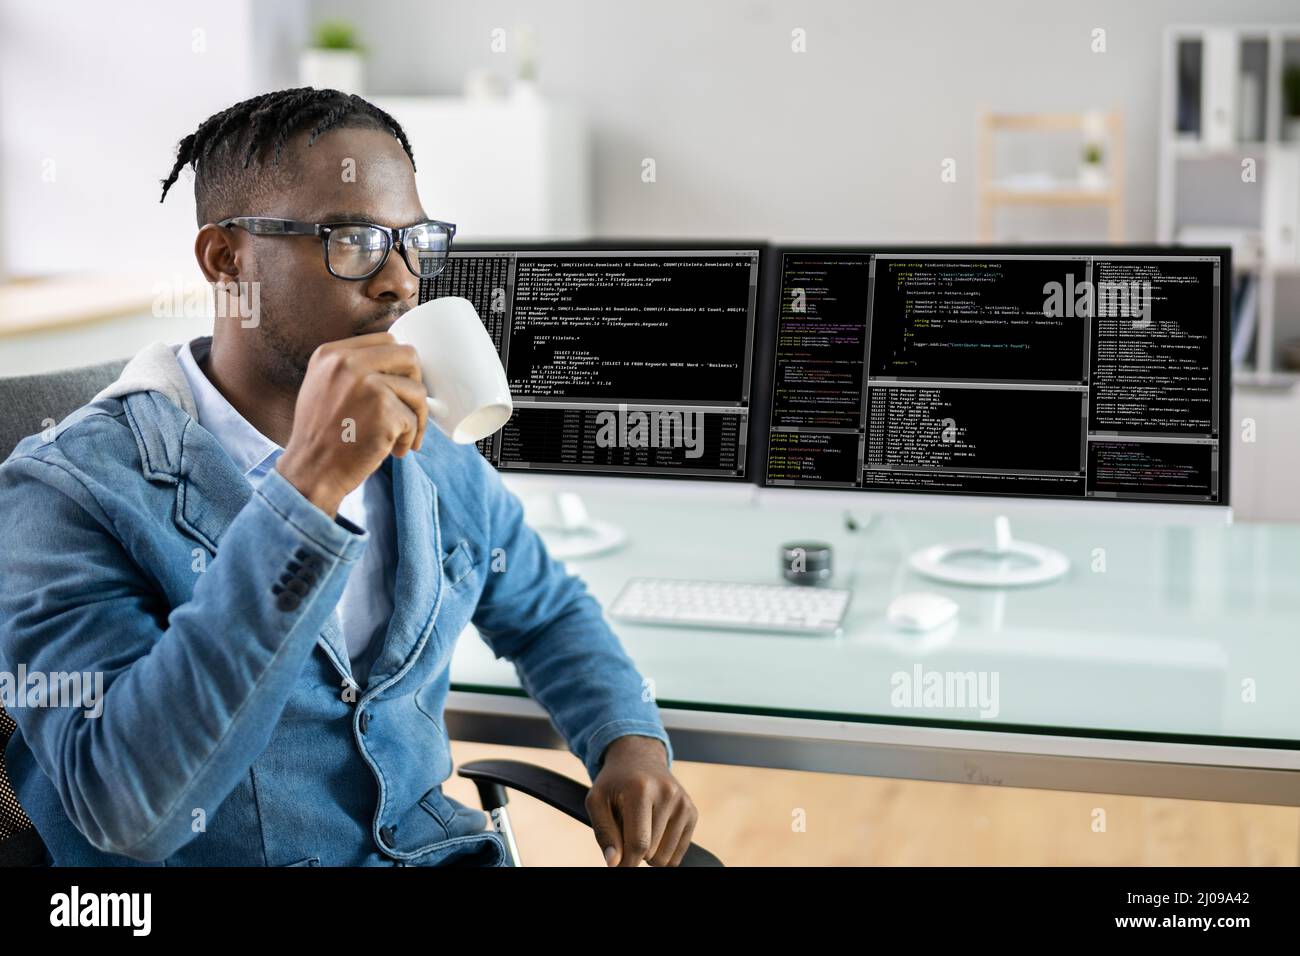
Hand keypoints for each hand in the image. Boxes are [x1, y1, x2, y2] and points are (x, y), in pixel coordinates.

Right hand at [275, 332, 427, 517]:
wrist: (310, 472)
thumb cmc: (323, 436)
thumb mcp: (323, 387)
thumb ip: (353, 369)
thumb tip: (400, 365)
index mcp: (332, 354)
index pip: (387, 341)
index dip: (400, 366)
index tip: (399, 389)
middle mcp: (347, 362)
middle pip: (408, 356)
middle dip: (416, 385)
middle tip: (408, 410)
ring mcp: (366, 384)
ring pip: (417, 390)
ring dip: (417, 418)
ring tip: (402, 438)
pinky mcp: (382, 409)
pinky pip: (413, 419)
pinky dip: (409, 439)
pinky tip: (393, 450)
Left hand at [586, 735, 697, 866]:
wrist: (640, 759)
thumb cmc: (614, 783)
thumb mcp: (596, 801)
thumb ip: (603, 833)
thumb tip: (615, 863)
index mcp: (640, 789)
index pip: (638, 842)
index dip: (626, 863)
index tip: (618, 868)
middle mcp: (667, 794)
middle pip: (651, 852)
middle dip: (634, 851)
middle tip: (626, 829)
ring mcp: (683, 803)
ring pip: (665, 858)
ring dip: (649, 853)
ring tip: (640, 828)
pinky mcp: (692, 812)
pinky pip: (677, 855)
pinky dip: (662, 852)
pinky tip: (654, 830)